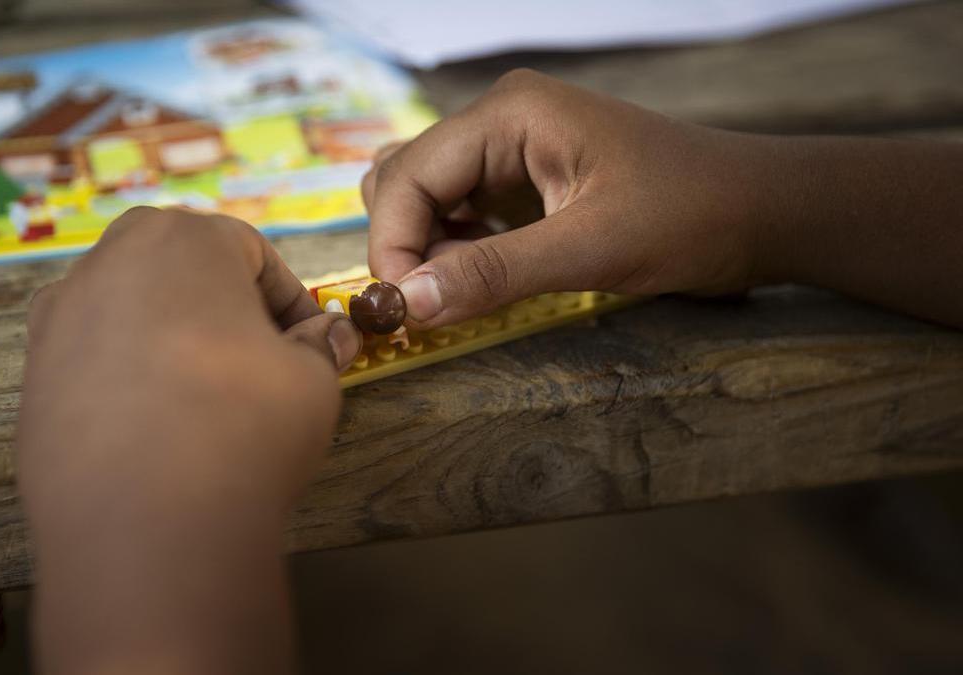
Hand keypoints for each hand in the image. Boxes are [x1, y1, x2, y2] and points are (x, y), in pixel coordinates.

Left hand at [17, 207, 359, 674]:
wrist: (144, 525)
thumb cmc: (242, 428)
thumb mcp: (312, 380)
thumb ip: (320, 344)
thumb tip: (324, 335)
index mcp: (183, 238)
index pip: (252, 253)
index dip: (288, 302)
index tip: (306, 344)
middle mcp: (108, 260)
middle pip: (182, 270)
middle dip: (223, 310)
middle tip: (256, 366)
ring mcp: (58, 317)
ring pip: (132, 312)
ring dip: (170, 342)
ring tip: (201, 403)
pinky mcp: (32, 375)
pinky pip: (93, 359)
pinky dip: (125, 379)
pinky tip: (151, 430)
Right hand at [362, 68, 766, 328]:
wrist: (761, 210)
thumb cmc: (691, 216)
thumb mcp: (591, 249)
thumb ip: (493, 274)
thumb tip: (409, 305)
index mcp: (509, 113)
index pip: (408, 176)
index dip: (393, 246)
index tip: (404, 311)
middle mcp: (499, 120)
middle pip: (403, 180)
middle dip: (403, 245)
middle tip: (430, 306)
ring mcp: (510, 147)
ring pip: (424, 196)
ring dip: (425, 248)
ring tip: (461, 292)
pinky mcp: (523, 178)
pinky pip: (459, 211)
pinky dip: (453, 249)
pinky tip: (482, 279)